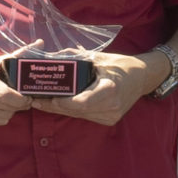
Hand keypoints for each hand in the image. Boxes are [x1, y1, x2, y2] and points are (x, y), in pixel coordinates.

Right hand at [0, 55, 31, 127]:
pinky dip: (2, 116)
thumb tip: (39, 44)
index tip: (28, 96)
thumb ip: (16, 55)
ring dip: (11, 110)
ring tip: (11, 102)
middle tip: (23, 98)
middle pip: (8, 108)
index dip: (21, 100)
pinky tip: (0, 107)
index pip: (6, 96)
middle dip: (19, 104)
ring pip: (4, 117)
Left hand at [30, 51, 162, 128]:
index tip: (46, 98)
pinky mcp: (108, 120)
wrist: (143, 77)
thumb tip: (51, 57)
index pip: (81, 103)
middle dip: (53, 106)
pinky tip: (57, 105)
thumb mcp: (98, 57)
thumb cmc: (121, 65)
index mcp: (110, 90)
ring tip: (40, 102)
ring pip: (78, 115)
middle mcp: (111, 107)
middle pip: (76, 111)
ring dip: (59, 110)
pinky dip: (71, 110)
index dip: (62, 103)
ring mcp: (110, 116)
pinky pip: (85, 116)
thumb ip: (74, 57)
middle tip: (35, 99)